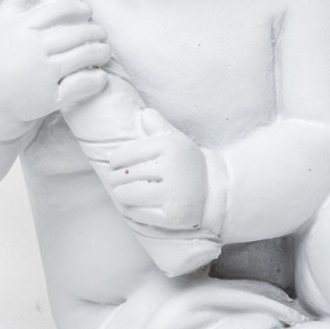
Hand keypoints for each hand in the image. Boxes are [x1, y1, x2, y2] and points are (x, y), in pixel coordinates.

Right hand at [0, 0, 110, 125]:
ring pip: (83, 57)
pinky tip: (100, 75)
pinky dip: (94, 79)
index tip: (88, 12)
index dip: (78, 9)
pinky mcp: (48, 96)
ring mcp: (42, 74)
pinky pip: (79, 85)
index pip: (59, 11)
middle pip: (76, 34)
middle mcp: (33, 49)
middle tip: (102, 33)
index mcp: (22, 28)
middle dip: (95, 32)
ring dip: (100, 52)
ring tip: (105, 51)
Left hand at [107, 108, 209, 231]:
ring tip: (125, 192)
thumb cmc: (186, 164)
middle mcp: (173, 168)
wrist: (213, 190)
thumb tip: (145, 113)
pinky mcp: (172, 215)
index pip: (124, 154)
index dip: (115, 161)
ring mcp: (173, 193)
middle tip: (120, 181)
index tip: (116, 165)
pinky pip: (136, 213)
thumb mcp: (177, 142)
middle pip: (122, 176)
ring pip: (126, 194)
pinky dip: (133, 210)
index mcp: (170, 146)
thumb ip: (159, 126)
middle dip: (117, 179)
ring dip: (121, 194)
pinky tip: (138, 205)